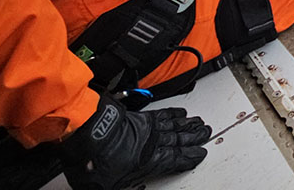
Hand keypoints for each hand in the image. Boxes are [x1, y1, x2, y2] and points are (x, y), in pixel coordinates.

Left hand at [59, 93, 210, 189]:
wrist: (86, 132)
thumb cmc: (95, 159)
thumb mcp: (105, 185)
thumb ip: (118, 187)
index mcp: (149, 161)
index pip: (176, 159)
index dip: (190, 157)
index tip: (201, 155)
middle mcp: (152, 143)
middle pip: (180, 140)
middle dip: (194, 138)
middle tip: (206, 134)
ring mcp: (147, 129)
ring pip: (174, 126)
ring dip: (188, 125)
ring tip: (199, 123)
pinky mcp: (139, 117)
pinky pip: (163, 114)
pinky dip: (173, 113)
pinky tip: (180, 112)